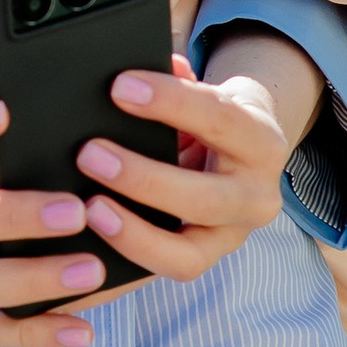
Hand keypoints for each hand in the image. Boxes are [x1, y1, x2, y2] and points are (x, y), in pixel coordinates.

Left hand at [61, 40, 312, 286]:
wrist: (242, 155)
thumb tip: (133, 73)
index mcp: (260, 141)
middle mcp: (257, 198)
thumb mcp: (203, 90)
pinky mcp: (203, 262)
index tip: (120, 88)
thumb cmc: (210, 117)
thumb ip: (175, 81)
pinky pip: (162, 273)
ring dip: (132, 233)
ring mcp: (232, 238)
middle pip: (205, 198)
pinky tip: (86, 251)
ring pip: (186, 255)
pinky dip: (123, 264)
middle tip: (90, 154)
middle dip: (143, 178)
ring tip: (88, 209)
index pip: (219, 118)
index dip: (170, 102)